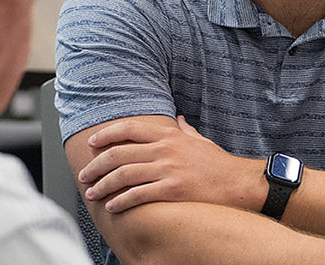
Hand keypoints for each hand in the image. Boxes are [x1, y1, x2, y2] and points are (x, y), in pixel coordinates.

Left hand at [79, 116, 262, 213]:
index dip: (106, 135)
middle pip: (119, 154)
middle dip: (96, 165)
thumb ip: (186, 130)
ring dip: (103, 185)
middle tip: (84, 175)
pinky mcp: (173, 190)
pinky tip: (112, 206)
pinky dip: (121, 200)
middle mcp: (166, 150)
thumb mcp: (201, 141)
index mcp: (170, 136)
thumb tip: (178, 119)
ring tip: (92, 193)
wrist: (240, 183)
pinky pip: (138, 195)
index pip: (129, 129)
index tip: (92, 143)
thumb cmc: (220, 165)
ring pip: (124, 175)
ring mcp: (169, 169)